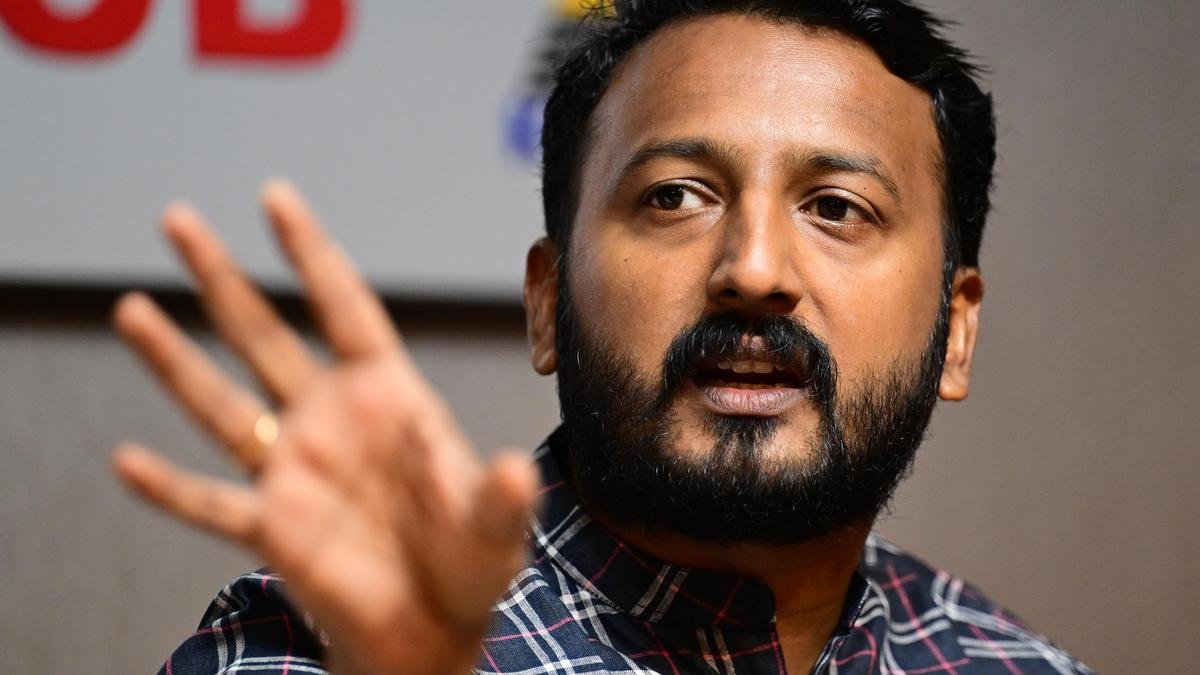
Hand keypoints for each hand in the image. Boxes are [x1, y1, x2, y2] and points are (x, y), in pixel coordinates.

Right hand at [111, 180, 539, 674]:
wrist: (435, 625)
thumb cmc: (472, 562)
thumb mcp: (496, 528)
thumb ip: (498, 499)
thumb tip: (514, 474)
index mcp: (389, 396)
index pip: (345, 309)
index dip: (311, 254)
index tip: (274, 196)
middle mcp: (332, 419)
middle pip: (266, 336)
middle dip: (223, 278)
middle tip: (177, 219)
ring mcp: (296, 470)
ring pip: (223, 406)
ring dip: (176, 361)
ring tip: (131, 308)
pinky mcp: (274, 528)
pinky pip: (211, 504)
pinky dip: (171, 489)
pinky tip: (125, 461)